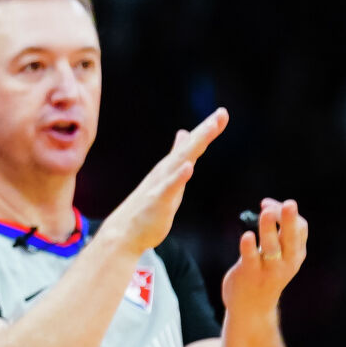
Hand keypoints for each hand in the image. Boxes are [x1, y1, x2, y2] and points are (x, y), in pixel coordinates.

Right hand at [102, 108, 226, 254]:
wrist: (123, 233)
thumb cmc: (146, 209)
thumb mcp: (167, 179)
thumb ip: (176, 157)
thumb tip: (184, 134)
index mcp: (170, 169)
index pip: (191, 146)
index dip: (206, 130)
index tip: (222, 113)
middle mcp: (165, 172)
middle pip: (188, 149)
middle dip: (204, 131)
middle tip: (220, 114)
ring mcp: (160, 185)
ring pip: (179, 162)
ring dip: (193, 146)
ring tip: (207, 132)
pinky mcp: (157, 201)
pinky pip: (169, 188)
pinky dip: (178, 176)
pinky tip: (188, 167)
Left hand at [223, 197, 308, 315]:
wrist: (252, 309)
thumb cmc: (265, 275)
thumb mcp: (280, 256)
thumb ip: (278, 234)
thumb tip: (269, 205)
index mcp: (296, 254)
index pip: (300, 229)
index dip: (288, 213)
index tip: (268, 203)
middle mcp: (286, 262)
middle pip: (291, 238)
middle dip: (290, 220)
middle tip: (289, 203)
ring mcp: (269, 269)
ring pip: (271, 247)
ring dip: (268, 229)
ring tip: (266, 212)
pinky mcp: (250, 274)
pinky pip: (250, 258)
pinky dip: (249, 247)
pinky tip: (247, 235)